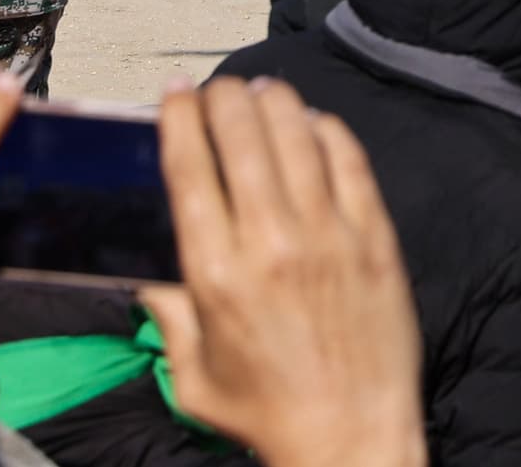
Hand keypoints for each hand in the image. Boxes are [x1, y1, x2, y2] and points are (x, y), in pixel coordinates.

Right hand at [144, 81, 424, 466]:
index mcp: (215, 273)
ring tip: (263, 92)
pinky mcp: (374, 237)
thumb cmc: (268, 414)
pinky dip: (327, 130)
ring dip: (275, 101)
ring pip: (296, 134)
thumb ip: (167, 313)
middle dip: (223, 96)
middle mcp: (269, 241)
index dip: (179, 117)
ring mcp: (327, 235)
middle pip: (241, 134)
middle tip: (218, 88)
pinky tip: (313, 123)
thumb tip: (146, 269)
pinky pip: (349, 160)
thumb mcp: (193, 373)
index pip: (188, 166)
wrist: (351, 437)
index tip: (175, 94)